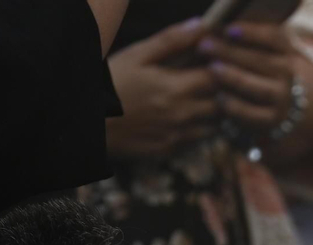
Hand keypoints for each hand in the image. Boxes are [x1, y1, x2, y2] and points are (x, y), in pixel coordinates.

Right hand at [105, 18, 218, 158]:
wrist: (89, 122)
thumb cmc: (110, 83)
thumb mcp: (138, 55)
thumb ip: (172, 41)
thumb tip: (202, 25)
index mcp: (178, 88)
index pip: (220, 78)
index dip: (222, 67)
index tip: (215, 61)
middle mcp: (184, 115)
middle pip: (223, 104)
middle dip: (221, 91)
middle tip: (209, 81)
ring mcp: (178, 136)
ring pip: (214, 126)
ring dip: (212, 113)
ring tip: (197, 99)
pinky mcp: (170, 150)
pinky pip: (197, 141)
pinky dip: (197, 129)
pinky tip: (183, 118)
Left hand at [198, 21, 298, 133]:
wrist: (290, 107)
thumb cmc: (266, 72)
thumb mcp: (268, 53)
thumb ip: (250, 41)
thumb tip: (219, 31)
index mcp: (288, 52)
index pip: (275, 38)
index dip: (252, 33)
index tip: (229, 29)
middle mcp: (288, 76)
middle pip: (262, 61)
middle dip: (231, 52)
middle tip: (205, 46)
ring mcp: (282, 100)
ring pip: (258, 88)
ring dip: (234, 77)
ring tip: (213, 68)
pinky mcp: (272, 121)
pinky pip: (252, 114)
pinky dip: (235, 105)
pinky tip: (219, 96)